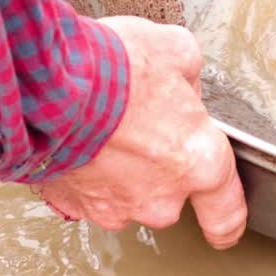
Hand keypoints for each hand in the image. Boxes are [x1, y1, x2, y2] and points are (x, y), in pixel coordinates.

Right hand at [36, 16, 247, 248]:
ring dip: (116, 167)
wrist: (48, 85)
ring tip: (101, 125)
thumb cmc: (113, 68)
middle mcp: (160, 198)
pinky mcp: (72, 204)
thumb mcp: (174, 50)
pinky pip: (85, 191)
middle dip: (156, 165)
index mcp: (198, 162)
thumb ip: (189, 76)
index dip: (227, 220)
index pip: (226, 212)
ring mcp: (114, 206)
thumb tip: (181, 83)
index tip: (224, 226)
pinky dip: (82, 169)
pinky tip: (75, 137)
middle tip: (137, 123)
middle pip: (168, 194)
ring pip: (125, 193)